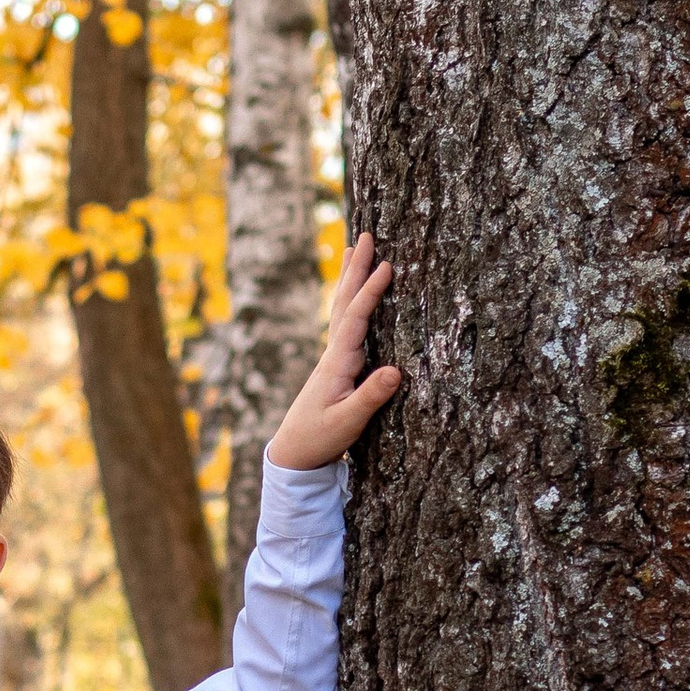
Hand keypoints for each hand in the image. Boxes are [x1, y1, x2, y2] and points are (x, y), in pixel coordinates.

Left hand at [269, 231, 401, 467]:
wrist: (294, 454)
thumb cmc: (320, 439)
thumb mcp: (348, 423)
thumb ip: (370, 398)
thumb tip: (395, 371)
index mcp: (336, 364)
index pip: (355, 319)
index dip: (370, 292)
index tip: (385, 265)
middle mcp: (332, 354)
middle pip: (344, 302)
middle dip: (356, 269)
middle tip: (365, 235)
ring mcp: (332, 358)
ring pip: (341, 309)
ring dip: (350, 279)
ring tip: (353, 250)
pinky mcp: (336, 367)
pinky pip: (345, 323)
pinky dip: (351, 302)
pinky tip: (355, 296)